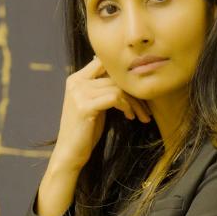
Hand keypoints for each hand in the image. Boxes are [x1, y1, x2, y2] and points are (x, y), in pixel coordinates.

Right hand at [38, 55, 151, 215]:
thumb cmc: (86, 131)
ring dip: (134, 103)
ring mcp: (79, 93)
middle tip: (146, 108)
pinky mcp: (85, 107)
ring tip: (140, 116)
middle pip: (114, 76)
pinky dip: (127, 107)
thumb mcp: (95, 105)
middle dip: (134, 92)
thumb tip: (123, 77)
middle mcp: (76, 82)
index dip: (123, 73)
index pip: (103, 62)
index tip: (138, 90)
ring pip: (117, 88)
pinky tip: (130, 117)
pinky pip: (114, 98)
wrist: (70, 153)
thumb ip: (103, 89)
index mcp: (76, 79)